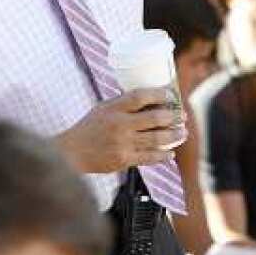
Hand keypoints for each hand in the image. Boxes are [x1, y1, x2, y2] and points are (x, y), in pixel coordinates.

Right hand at [56, 87, 186, 172]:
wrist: (72, 152)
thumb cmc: (90, 127)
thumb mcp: (103, 108)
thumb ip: (124, 103)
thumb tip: (152, 97)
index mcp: (114, 108)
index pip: (141, 96)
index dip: (160, 94)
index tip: (171, 96)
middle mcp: (119, 125)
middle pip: (155, 119)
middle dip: (173, 117)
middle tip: (182, 116)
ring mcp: (122, 143)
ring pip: (157, 139)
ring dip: (174, 136)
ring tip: (183, 133)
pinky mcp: (123, 160)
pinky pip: (150, 157)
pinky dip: (163, 155)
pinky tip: (170, 152)